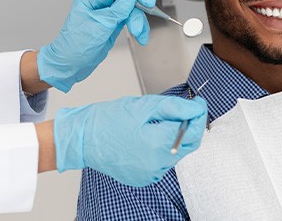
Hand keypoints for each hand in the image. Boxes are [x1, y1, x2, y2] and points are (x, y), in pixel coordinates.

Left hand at [37, 0, 155, 91]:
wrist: (70, 64)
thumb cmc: (75, 46)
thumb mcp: (98, 27)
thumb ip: (116, 12)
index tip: (145, 0)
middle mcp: (100, 0)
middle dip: (138, 8)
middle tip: (148, 14)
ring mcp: (108, 11)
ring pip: (132, 9)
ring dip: (139, 21)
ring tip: (139, 34)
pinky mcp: (114, 21)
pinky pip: (131, 19)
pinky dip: (138, 27)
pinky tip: (141, 36)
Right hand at [54, 95, 207, 186]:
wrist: (81, 139)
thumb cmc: (108, 119)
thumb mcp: (145, 106)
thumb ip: (175, 108)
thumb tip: (197, 108)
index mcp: (158, 144)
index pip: (194, 130)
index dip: (199, 114)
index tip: (198, 103)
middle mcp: (156, 164)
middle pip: (189, 144)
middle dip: (190, 126)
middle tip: (184, 110)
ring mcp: (150, 174)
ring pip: (177, 153)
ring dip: (176, 137)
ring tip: (160, 123)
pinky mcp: (144, 178)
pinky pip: (163, 163)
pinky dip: (163, 149)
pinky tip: (150, 137)